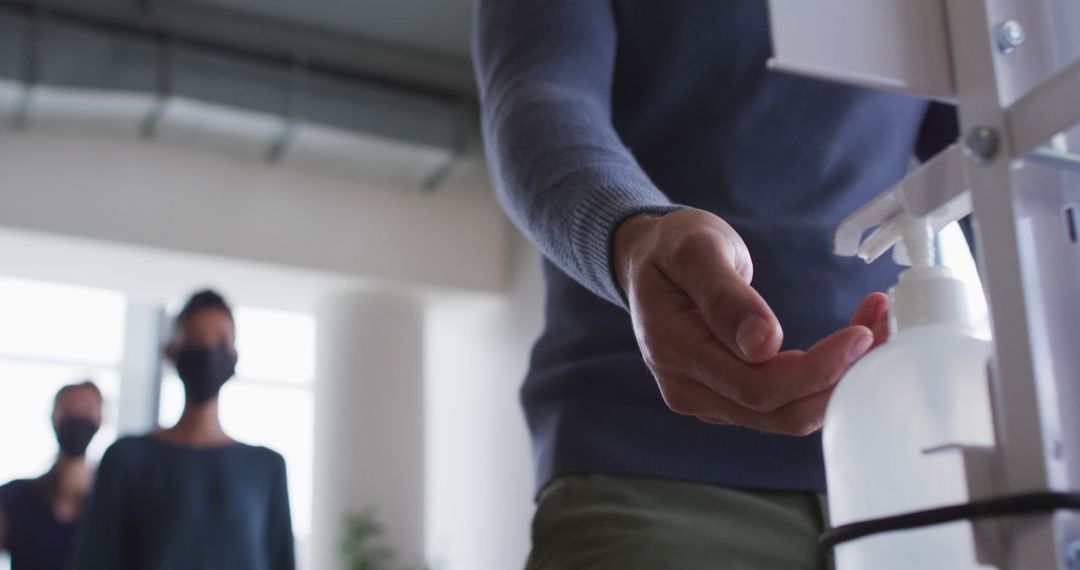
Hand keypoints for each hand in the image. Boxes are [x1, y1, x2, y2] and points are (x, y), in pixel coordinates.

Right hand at [613, 209, 882, 435]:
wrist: (648, 260)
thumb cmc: (671, 247)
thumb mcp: (695, 250)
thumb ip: (725, 295)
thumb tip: (763, 343)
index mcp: (677, 352)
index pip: (758, 387)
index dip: (816, 371)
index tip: (861, 334)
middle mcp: (689, 389)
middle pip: (780, 412)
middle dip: (840, 378)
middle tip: (883, 329)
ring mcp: (708, 399)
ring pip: (788, 414)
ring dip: (838, 381)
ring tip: (876, 330)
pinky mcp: (727, 398)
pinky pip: (783, 405)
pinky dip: (823, 380)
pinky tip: (848, 345)